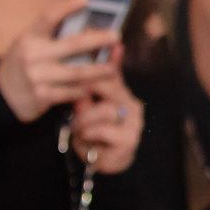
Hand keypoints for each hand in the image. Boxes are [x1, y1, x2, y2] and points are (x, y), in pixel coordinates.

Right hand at [0, 0, 120, 121]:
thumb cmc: (22, 64)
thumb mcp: (29, 44)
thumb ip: (51, 36)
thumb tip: (87, 23)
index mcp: (29, 38)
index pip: (48, 17)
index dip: (67, 6)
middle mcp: (32, 55)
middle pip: (72, 45)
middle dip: (97, 39)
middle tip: (116, 36)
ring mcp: (36, 76)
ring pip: (77, 72)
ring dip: (99, 69)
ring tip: (113, 66)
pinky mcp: (41, 96)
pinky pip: (71, 91)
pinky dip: (85, 88)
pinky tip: (97, 85)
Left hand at [71, 56, 143, 173]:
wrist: (103, 166)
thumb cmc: (94, 136)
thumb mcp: (86, 113)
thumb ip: (84, 95)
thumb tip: (76, 74)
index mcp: (122, 96)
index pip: (115, 74)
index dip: (111, 59)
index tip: (111, 43)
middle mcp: (132, 106)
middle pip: (110, 87)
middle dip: (88, 92)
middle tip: (75, 99)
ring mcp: (134, 122)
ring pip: (104, 110)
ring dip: (84, 121)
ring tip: (78, 129)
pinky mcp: (129, 138)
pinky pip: (103, 129)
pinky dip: (89, 135)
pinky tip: (87, 140)